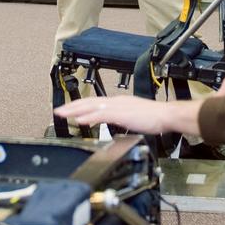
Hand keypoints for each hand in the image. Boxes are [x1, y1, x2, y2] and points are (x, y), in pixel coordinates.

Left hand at [53, 95, 200, 137]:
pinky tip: (80, 120)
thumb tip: (115, 123)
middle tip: (58, 111)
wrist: (166, 115)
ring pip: (91, 107)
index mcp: (118, 102)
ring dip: (75, 110)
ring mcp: (117, 107)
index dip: (80, 105)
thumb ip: (121, 118)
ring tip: (63, 114)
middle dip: (72, 106)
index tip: (69, 110)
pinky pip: (101, 115)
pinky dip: (89, 117)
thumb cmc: (155, 117)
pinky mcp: (121, 114)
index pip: (94, 102)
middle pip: (89, 102)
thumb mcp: (134, 116)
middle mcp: (115, 102)